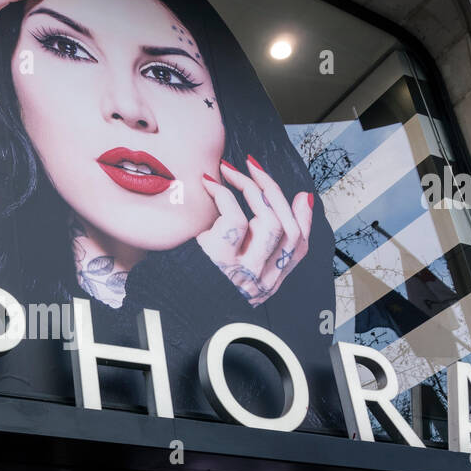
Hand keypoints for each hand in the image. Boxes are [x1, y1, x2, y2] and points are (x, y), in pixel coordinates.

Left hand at [197, 156, 312, 305]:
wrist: (166, 303)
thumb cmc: (194, 279)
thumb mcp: (231, 266)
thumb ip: (260, 244)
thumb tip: (300, 199)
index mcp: (267, 283)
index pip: (299, 248)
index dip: (304, 219)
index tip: (298, 194)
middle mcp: (261, 282)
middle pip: (288, 230)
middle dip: (273, 191)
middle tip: (253, 166)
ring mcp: (244, 274)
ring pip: (270, 223)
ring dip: (251, 188)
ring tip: (230, 170)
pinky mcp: (221, 263)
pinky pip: (235, 220)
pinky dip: (224, 195)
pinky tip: (210, 184)